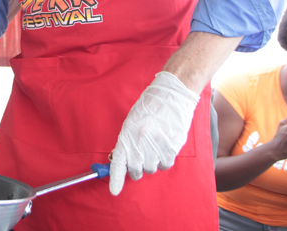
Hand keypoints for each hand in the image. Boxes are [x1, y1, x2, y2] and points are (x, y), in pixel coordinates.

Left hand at [109, 71, 198, 195]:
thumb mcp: (131, 122)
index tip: (114, 191)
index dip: (115, 178)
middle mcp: (141, 141)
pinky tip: (163, 148)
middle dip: (136, 169)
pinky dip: (163, 161)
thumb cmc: (149, 107)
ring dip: (151, 163)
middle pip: (136, 169)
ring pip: (151, 169)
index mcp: (127, 133)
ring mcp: (158, 144)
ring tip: (153, 148)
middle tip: (139, 161)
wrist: (171, 95)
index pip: (118, 161)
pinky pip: (165, 165)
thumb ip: (127, 141)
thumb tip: (124, 159)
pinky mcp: (172, 146)